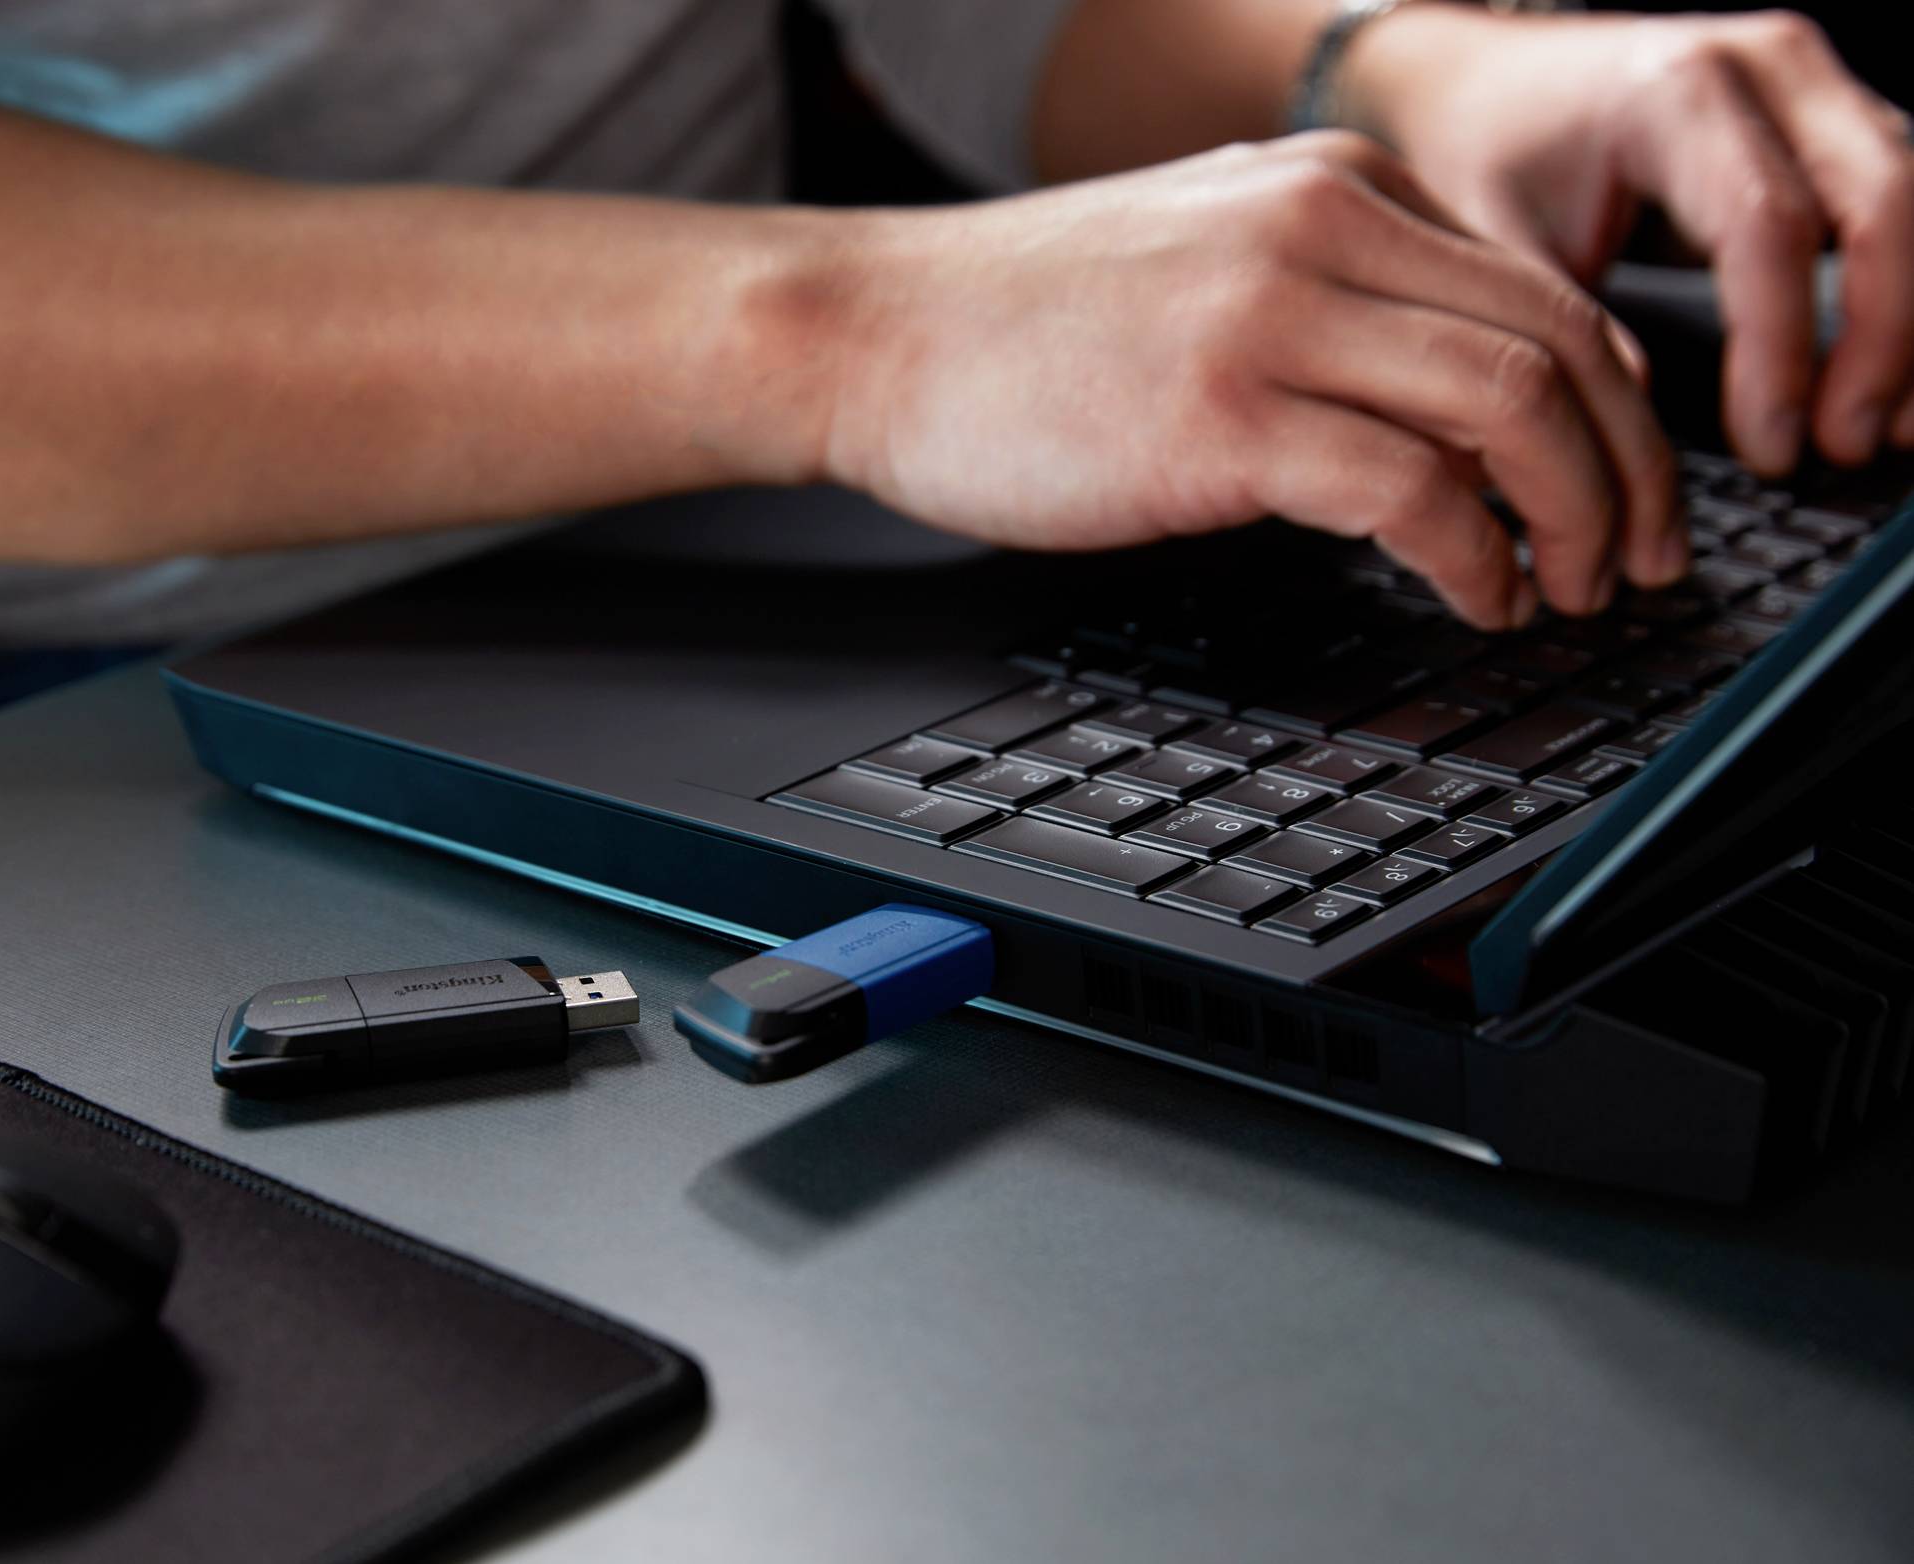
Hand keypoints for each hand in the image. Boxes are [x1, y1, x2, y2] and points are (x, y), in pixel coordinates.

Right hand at [817, 133, 1682, 630]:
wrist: (872, 332)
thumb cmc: (1014, 322)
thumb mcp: (1202, 257)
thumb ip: (1326, 291)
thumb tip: (1441, 398)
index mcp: (1331, 187)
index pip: (1545, 291)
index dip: (1621, 409)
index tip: (1626, 486)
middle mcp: (1322, 228)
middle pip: (1560, 346)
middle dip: (1629, 473)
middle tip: (1632, 559)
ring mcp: (1270, 318)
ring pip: (1512, 409)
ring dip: (1571, 519)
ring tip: (1564, 590)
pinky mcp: (1221, 417)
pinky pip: (1412, 491)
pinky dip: (1474, 557)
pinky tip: (1472, 595)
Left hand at [1345, 6, 1913, 475]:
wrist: (1493, 81)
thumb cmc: (1490, 148)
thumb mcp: (1494, 237)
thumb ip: (1558, 326)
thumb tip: (1634, 432)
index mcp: (1676, 92)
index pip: (1767, 224)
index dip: (1781, 348)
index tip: (1770, 445)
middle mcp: (1769, 70)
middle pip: (1881, 201)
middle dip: (1878, 340)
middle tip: (1840, 446)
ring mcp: (1815, 90)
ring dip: (1908, 326)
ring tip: (1882, 433)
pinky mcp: (1835, 124)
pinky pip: (1903, 207)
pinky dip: (1904, 296)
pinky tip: (1893, 384)